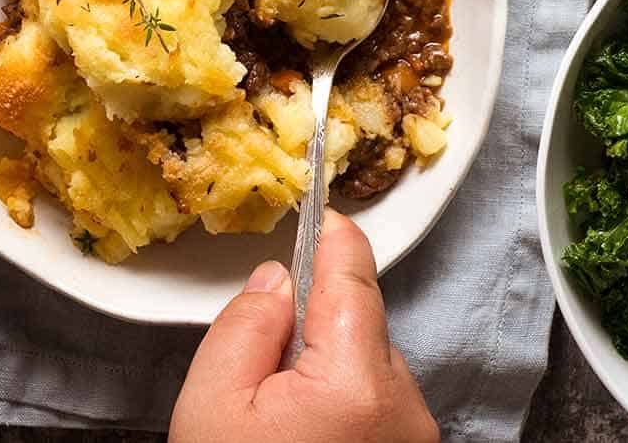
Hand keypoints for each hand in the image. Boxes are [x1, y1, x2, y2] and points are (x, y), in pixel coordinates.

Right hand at [170, 209, 438, 442]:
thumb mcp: (211, 407)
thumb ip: (247, 324)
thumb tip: (279, 279)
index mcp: (357, 381)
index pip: (353, 273)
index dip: (333, 233)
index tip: (322, 208)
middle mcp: (404, 406)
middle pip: (360, 320)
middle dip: (316, 322)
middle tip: (263, 369)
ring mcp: (415, 439)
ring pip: (370, 364)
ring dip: (331, 368)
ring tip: (280, 421)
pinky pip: (378, 406)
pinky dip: (346, 404)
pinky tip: (306, 440)